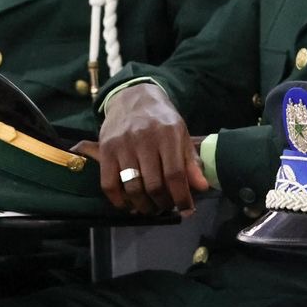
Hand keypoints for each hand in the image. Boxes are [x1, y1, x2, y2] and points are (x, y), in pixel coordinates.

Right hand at [87, 83, 207, 214]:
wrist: (133, 98)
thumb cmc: (161, 120)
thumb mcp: (181, 134)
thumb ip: (190, 161)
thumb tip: (201, 188)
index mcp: (168, 134)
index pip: (175, 174)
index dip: (181, 196)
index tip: (186, 209)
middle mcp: (144, 139)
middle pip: (153, 185)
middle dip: (162, 203)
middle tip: (166, 207)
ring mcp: (122, 145)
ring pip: (132, 188)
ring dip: (142, 205)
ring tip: (150, 207)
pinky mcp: (105, 150)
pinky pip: (108, 184)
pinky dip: (118, 200)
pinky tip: (127, 203)